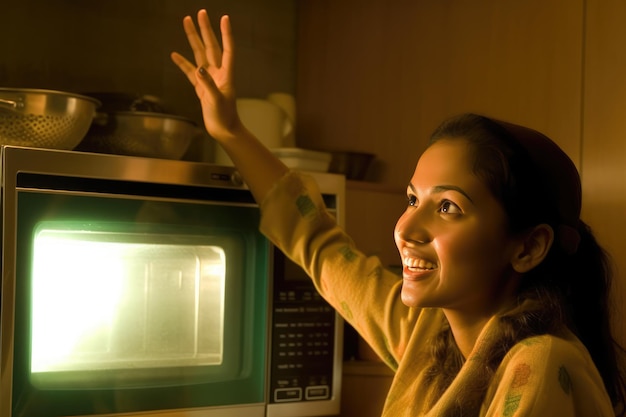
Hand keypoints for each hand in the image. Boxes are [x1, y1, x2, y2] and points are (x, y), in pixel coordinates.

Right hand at [171, 10, 241, 141]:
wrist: (223, 130)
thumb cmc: (225, 117)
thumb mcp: (217, 101)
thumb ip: (208, 84)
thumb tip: (199, 69)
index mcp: (226, 75)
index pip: (227, 50)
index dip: (226, 34)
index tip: (224, 18)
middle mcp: (218, 74)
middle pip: (211, 47)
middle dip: (205, 29)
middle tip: (200, 13)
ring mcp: (208, 79)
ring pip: (199, 55)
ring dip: (193, 39)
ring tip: (187, 23)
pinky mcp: (201, 87)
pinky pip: (190, 72)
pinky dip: (183, 63)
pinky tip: (175, 54)